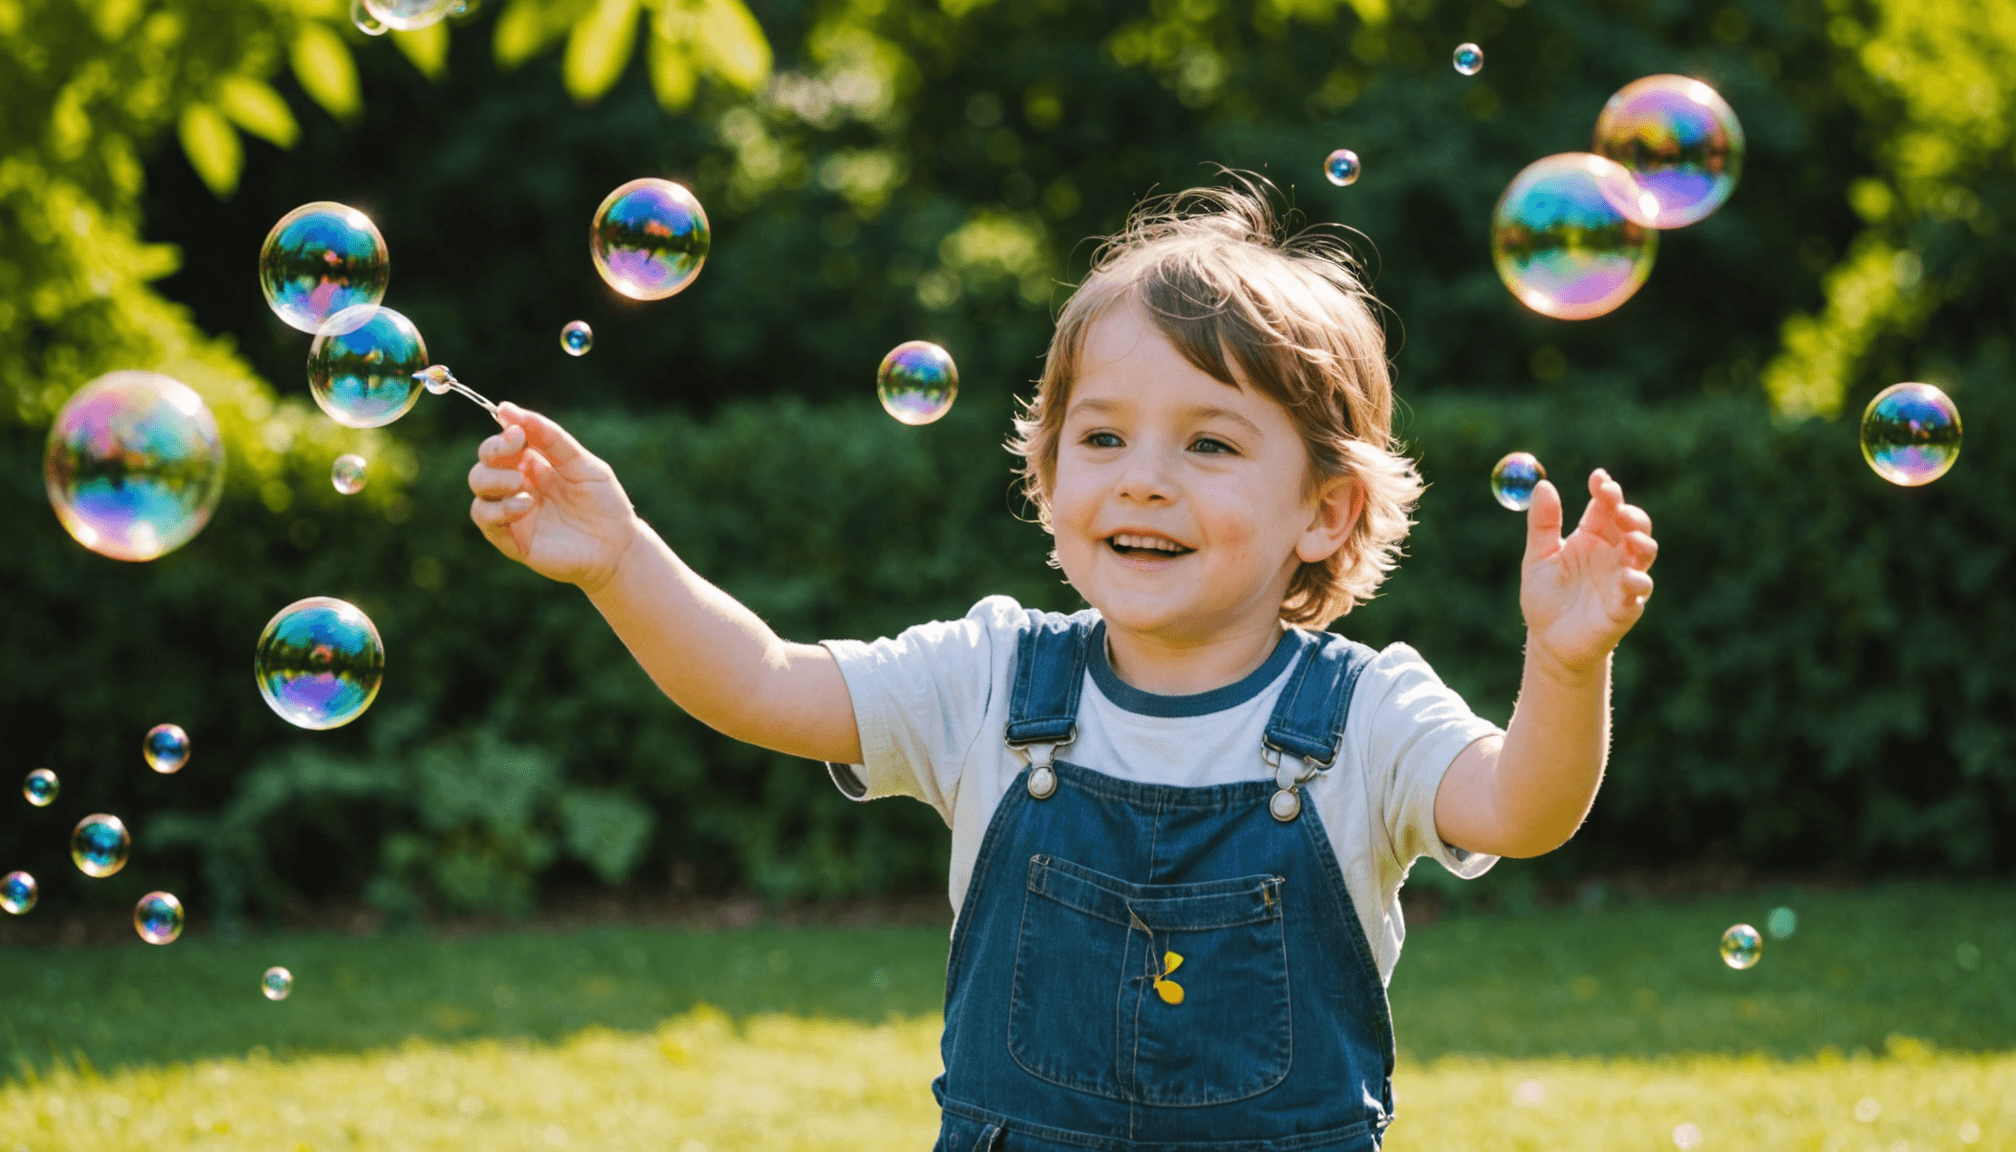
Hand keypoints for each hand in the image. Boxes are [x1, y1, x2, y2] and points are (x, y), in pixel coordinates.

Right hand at [468, 402, 641, 591]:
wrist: (619, 546)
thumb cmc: (603, 503)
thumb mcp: (582, 463)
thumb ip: (550, 438)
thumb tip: (507, 409)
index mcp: (532, 466)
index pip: (502, 445)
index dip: (503, 435)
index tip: (516, 431)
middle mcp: (518, 487)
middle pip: (484, 463)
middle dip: (493, 451)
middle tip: (517, 448)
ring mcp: (512, 514)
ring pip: (479, 488)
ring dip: (494, 479)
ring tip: (521, 484)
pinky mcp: (512, 540)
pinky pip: (487, 520)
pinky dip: (499, 509)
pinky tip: (525, 504)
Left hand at [1519, 469, 1656, 676]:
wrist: (1547, 642)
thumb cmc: (1545, 598)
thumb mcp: (1537, 558)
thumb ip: (1542, 524)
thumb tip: (1543, 485)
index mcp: (1591, 537)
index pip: (1605, 506)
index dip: (1605, 491)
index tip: (1598, 478)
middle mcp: (1612, 554)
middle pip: (1633, 525)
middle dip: (1630, 513)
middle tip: (1617, 507)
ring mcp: (1622, 580)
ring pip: (1645, 554)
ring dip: (1642, 543)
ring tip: (1630, 537)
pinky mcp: (1625, 607)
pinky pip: (1638, 592)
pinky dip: (1636, 582)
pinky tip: (1627, 577)